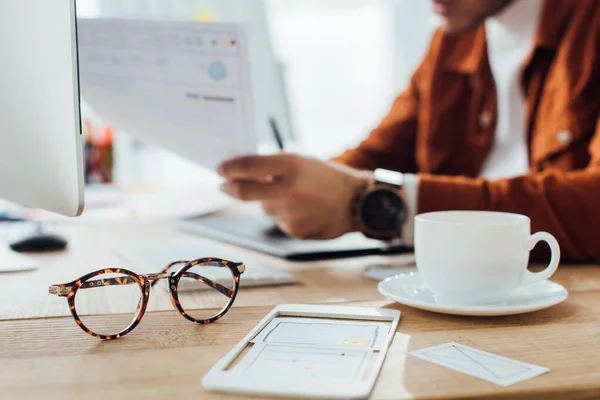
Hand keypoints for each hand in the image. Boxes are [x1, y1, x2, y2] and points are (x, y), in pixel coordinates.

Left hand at [218, 154, 371, 239]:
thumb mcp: (302, 161)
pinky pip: (278, 221)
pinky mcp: (294, 231)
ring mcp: (291, 212)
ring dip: (269, 201)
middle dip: (229, 188)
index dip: (229, 168)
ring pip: (264, 207)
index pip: (249, 165)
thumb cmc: (326, 178)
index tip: (220, 170)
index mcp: (292, 164)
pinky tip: (303, 210)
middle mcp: (290, 189)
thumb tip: (240, 171)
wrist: (356, 203)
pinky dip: (284, 215)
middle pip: (244, 192)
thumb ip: (273, 166)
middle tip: (224, 186)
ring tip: (295, 197)